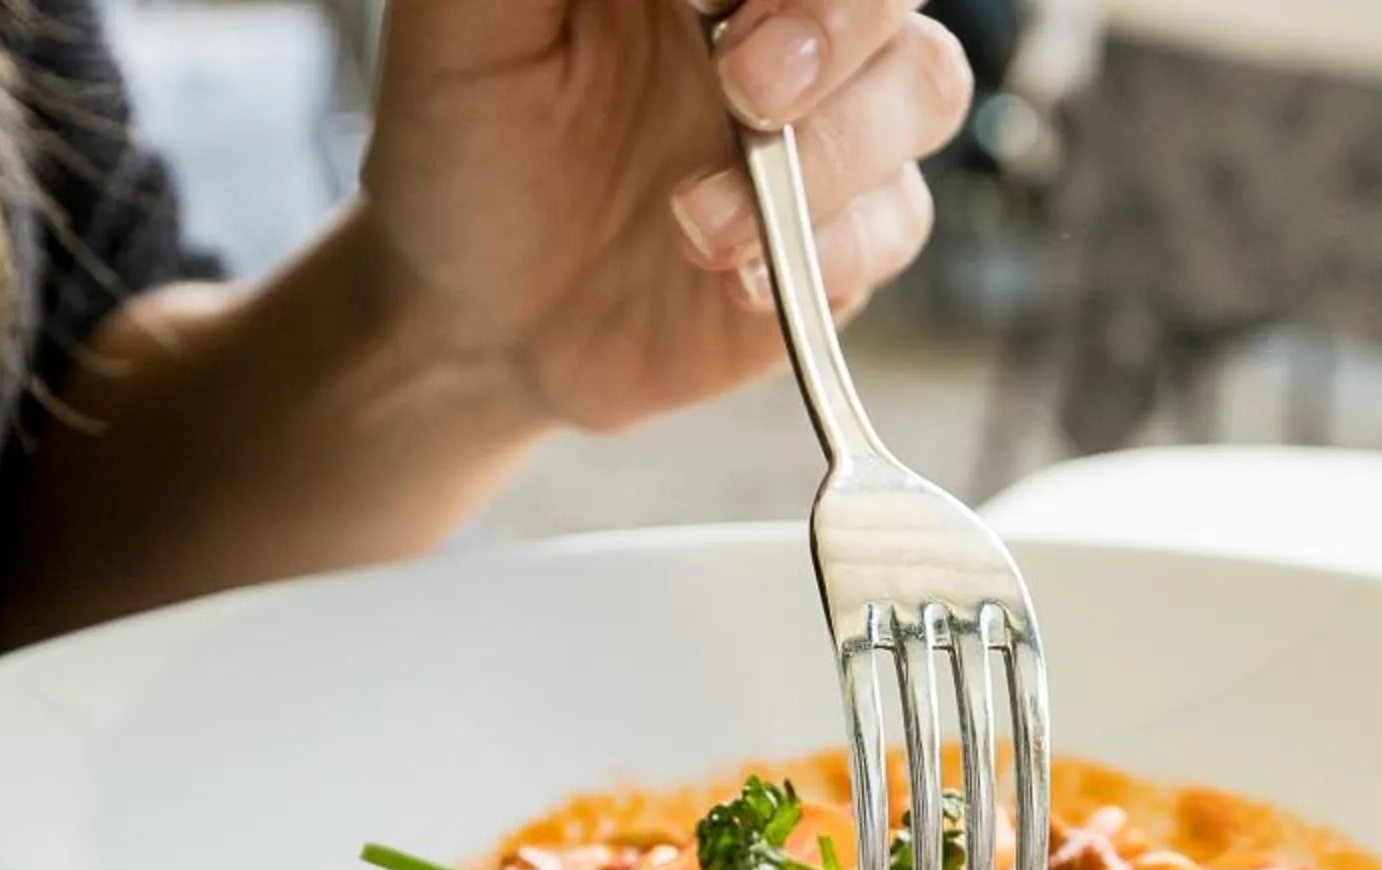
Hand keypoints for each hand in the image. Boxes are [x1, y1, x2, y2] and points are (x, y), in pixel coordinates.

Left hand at [363, 0, 973, 431]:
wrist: (476, 324)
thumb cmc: (459, 152)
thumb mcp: (459, 28)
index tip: (709, 6)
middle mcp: (771, 12)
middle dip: (837, 22)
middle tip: (745, 86)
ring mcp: (822, 119)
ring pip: (922, 83)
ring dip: (831, 152)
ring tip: (694, 223)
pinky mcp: (843, 233)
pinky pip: (897, 219)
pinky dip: (831, 252)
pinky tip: (733, 277)